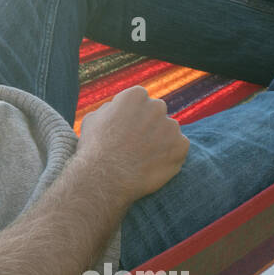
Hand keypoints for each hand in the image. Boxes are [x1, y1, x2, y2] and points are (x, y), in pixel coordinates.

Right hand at [76, 85, 188, 201]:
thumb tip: (116, 108)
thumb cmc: (94, 148)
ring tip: (142, 157)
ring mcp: (171, 127)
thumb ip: (110, 109)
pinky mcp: (181, 146)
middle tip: (136, 143)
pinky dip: (169, 155)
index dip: (131, 114)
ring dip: (160, 140)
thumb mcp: (92, 119)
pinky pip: (178, 147)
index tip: (125, 128)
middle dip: (149, 124)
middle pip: (156, 112)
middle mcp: (156, 107)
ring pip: (168, 130)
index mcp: (135, 96)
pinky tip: (152, 164)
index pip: (140, 99)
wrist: (105, 178)